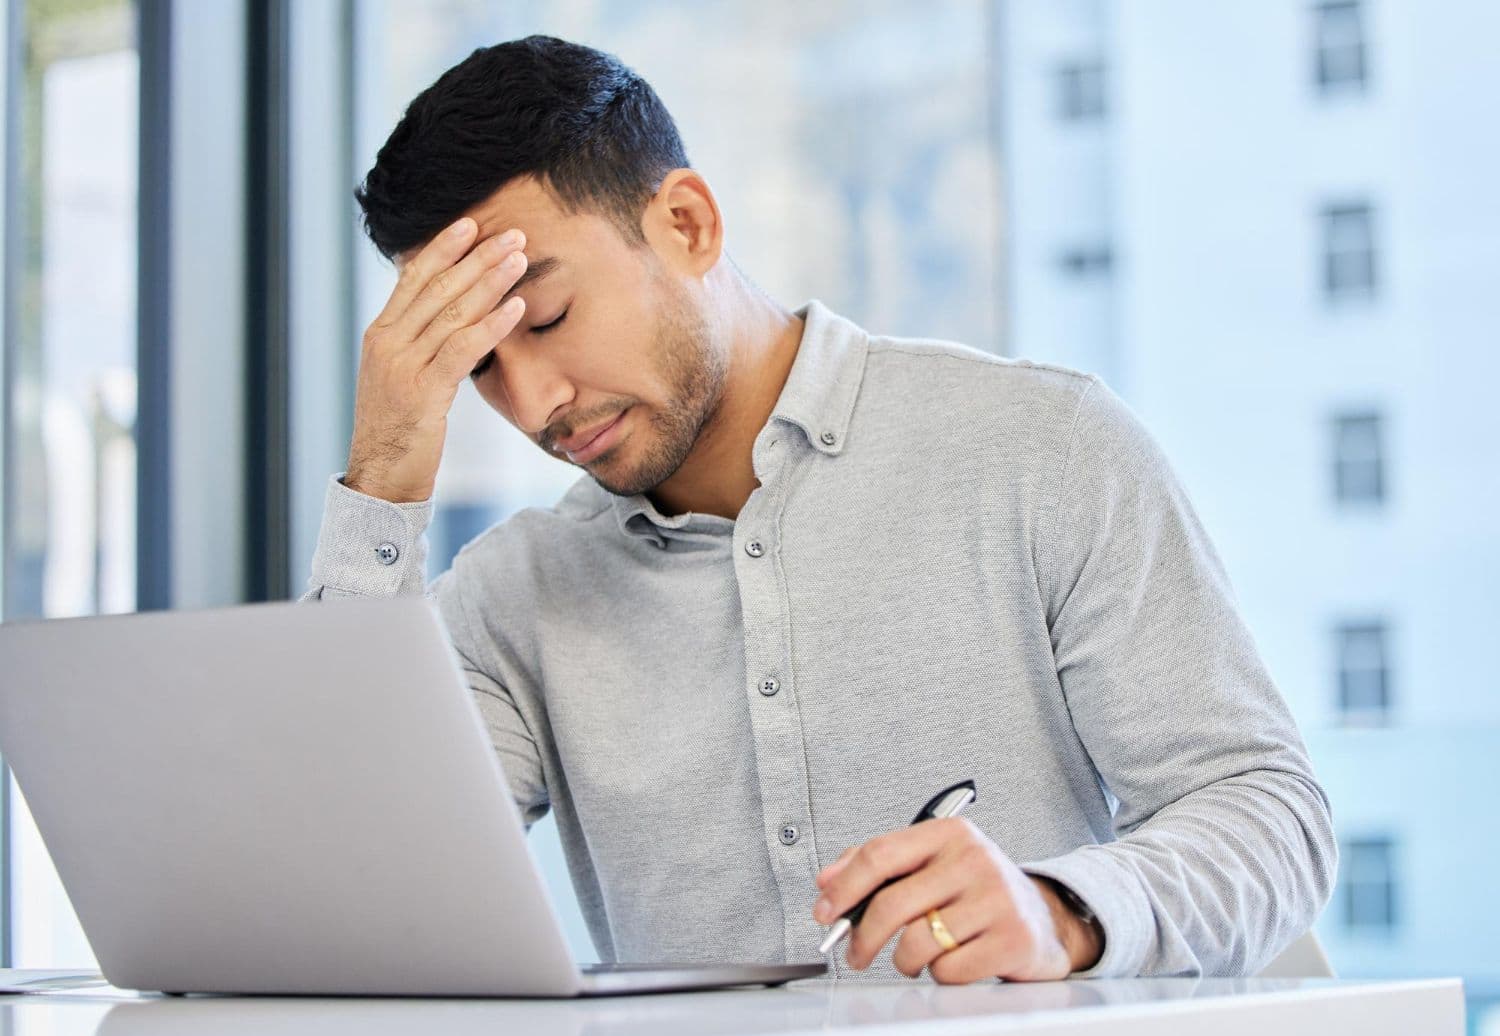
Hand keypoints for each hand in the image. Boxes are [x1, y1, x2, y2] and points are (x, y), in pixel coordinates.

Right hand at [345, 217, 529, 502]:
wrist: (379, 478)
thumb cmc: (399, 431)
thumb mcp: (403, 378)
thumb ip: (420, 345)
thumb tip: (448, 317)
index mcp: (380, 335)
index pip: (412, 278)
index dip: (443, 248)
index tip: (472, 224)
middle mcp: (387, 342)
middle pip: (436, 287)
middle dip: (476, 257)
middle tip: (512, 234)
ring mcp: (401, 366)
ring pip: (450, 311)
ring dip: (489, 281)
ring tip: (519, 258)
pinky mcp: (421, 392)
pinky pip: (460, 348)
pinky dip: (491, 324)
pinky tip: (517, 307)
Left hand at [811, 817, 1102, 981]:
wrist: (1044, 918)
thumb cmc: (976, 891)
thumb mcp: (932, 864)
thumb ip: (879, 865)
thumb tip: (827, 881)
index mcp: (949, 834)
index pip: (880, 855)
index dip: (843, 888)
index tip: (824, 912)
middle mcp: (974, 859)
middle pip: (891, 904)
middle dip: (862, 937)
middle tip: (855, 953)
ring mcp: (997, 898)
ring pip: (916, 943)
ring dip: (905, 960)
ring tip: (916, 956)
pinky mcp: (1012, 939)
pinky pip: (947, 970)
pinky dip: (941, 973)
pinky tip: (954, 960)